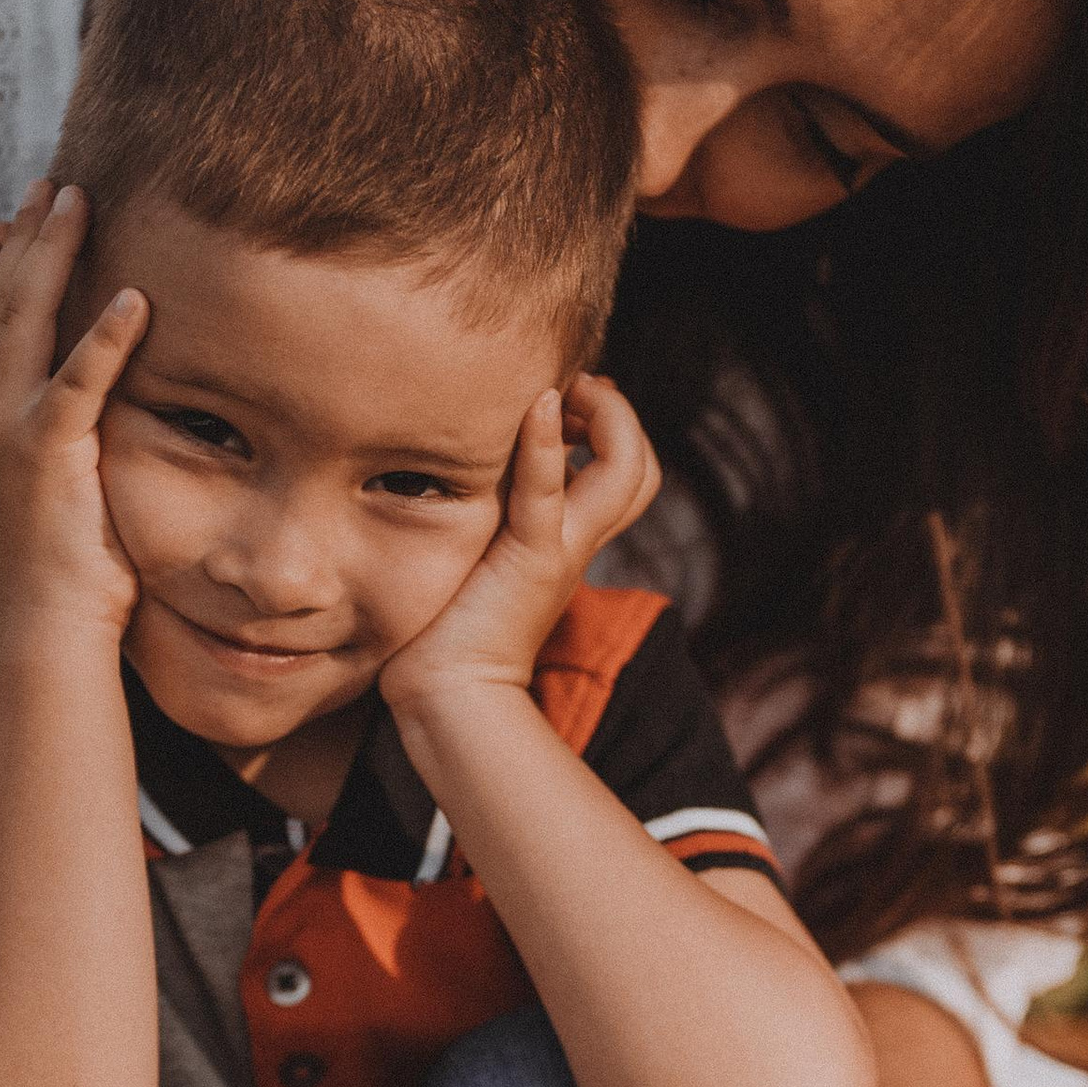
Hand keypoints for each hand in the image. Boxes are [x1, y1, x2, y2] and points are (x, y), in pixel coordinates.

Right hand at [0, 179, 147, 641]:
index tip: (32, 213)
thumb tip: (72, 388)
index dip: (13, 261)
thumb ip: (52, 419)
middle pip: (3, 301)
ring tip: (80, 202)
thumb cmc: (61, 562)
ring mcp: (0, 427)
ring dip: (55, 255)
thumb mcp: (47, 474)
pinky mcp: (42, 451)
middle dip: (30, 236)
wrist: (48, 624)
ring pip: (26, 319)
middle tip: (57, 184)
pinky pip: (77, 379)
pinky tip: (135, 298)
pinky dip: (106, 337)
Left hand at [380, 372, 660, 712]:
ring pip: (627, 474)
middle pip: (642, 471)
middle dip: (617, 416)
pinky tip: (537, 403)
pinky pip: (549, 492)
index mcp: (569, 539)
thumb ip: (484, 513)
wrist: (447, 694)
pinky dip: (547, 444)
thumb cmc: (445, 626)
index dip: (606, 426)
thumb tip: (459, 463)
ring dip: (605, 417)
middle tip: (568, 392)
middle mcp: (578, 542)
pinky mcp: (530, 560)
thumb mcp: (475, 550)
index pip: (624, 473)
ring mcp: (562, 550)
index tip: (558, 398)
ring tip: (559, 392)